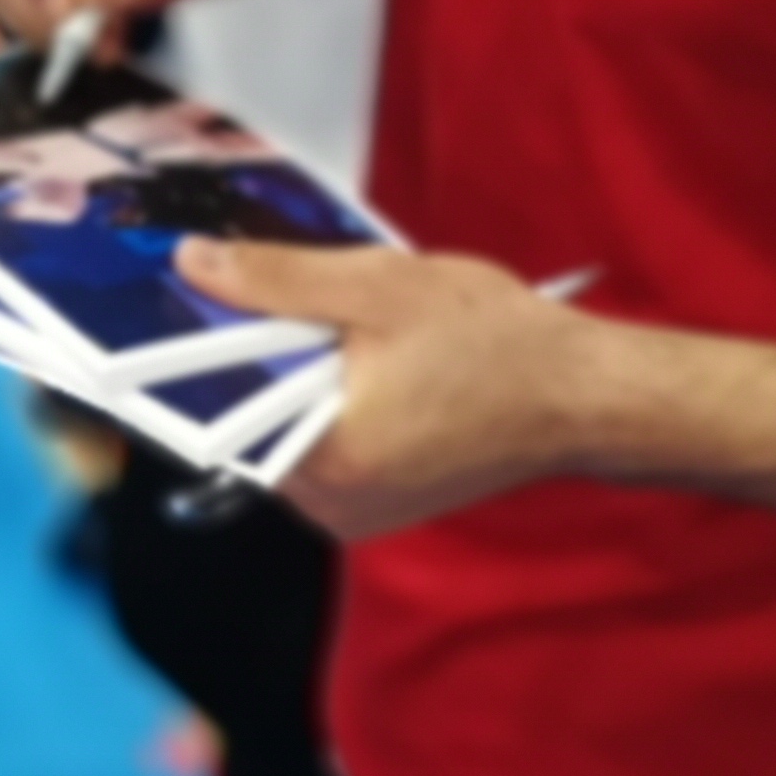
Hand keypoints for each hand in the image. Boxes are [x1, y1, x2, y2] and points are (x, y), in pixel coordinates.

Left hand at [179, 240, 600, 540]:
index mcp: (324, 462)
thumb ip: (279, 278)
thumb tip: (193, 263)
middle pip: (248, 417)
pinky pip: (321, 445)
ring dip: (297, 376)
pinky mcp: (377, 505)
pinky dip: (327, 401)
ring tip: (348, 332)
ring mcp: (353, 512)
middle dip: (262, 355)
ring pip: (285, 428)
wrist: (581, 396)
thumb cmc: (496, 343)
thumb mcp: (380, 288)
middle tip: (298, 305)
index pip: (218, 404)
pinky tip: (365, 362)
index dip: (204, 344)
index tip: (200, 299)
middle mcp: (329, 505)